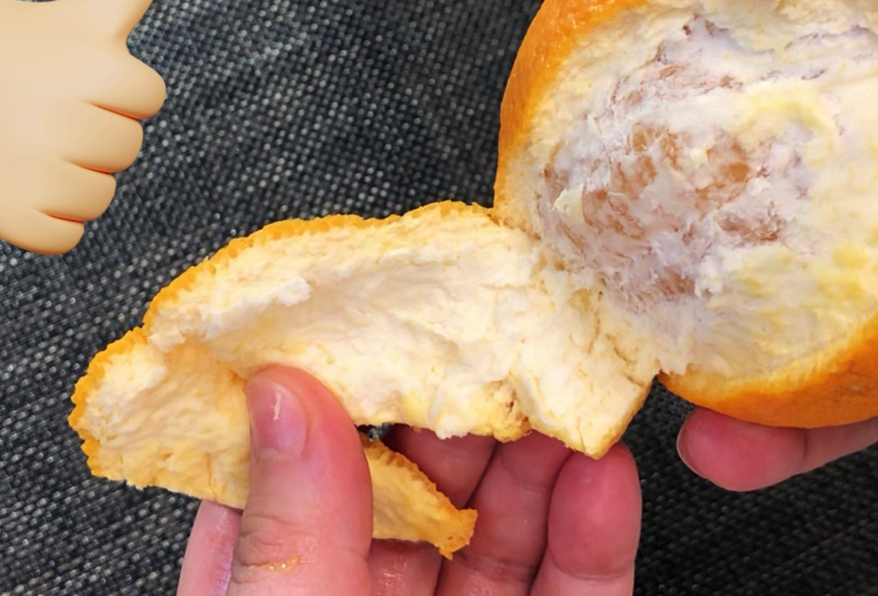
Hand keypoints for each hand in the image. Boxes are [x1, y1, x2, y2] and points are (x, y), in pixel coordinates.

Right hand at [0, 0, 165, 254]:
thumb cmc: (24, 44)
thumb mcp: (81, 13)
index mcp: (94, 69)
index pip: (148, 96)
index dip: (119, 86)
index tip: (77, 72)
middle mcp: (64, 121)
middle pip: (125, 148)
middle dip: (97, 128)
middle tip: (49, 107)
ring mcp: (36, 172)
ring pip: (99, 196)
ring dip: (77, 175)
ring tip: (34, 143)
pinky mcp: (12, 215)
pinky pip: (65, 237)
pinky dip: (51, 219)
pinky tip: (25, 183)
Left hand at [176, 367, 640, 594]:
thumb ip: (290, 535)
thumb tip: (281, 394)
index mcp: (273, 591)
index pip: (293, 467)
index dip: (333, 385)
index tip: (370, 310)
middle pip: (417, 486)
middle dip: (463, 404)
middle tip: (498, 332)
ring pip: (503, 530)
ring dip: (540, 455)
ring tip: (564, 384)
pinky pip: (575, 590)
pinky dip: (596, 533)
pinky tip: (604, 477)